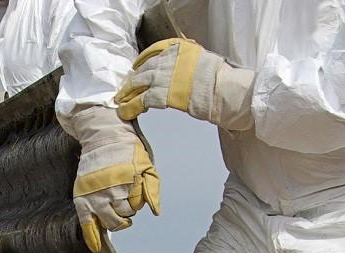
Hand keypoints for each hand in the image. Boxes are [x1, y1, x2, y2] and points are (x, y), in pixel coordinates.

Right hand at [63, 107, 160, 252]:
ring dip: (115, 219)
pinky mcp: (82, 198)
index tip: (133, 189)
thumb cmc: (126, 150)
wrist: (102, 136)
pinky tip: (97, 248)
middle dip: (127, 210)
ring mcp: (95, 195)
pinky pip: (87, 224)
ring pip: (110, 221)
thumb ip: (152, 189)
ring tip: (115, 207)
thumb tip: (155, 212)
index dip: (137, 200)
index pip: (137, 205)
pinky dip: (93, 237)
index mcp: (129, 181)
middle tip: (123, 197)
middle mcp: (111, 189)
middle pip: (124, 215)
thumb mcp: (146, 165)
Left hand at [115, 38, 255, 130]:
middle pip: (143, 68)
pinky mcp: (162, 93)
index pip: (153, 50)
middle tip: (125, 88)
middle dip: (133, 79)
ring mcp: (164, 75)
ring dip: (127, 93)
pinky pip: (140, 100)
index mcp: (180, 48)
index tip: (135, 67)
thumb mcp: (203, 60)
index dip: (142, 61)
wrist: (224, 91)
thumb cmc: (219, 80)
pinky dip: (131, 106)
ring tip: (120, 100)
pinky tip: (125, 111)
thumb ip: (188, 62)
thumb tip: (181, 68)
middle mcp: (168, 59)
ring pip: (138, 83)